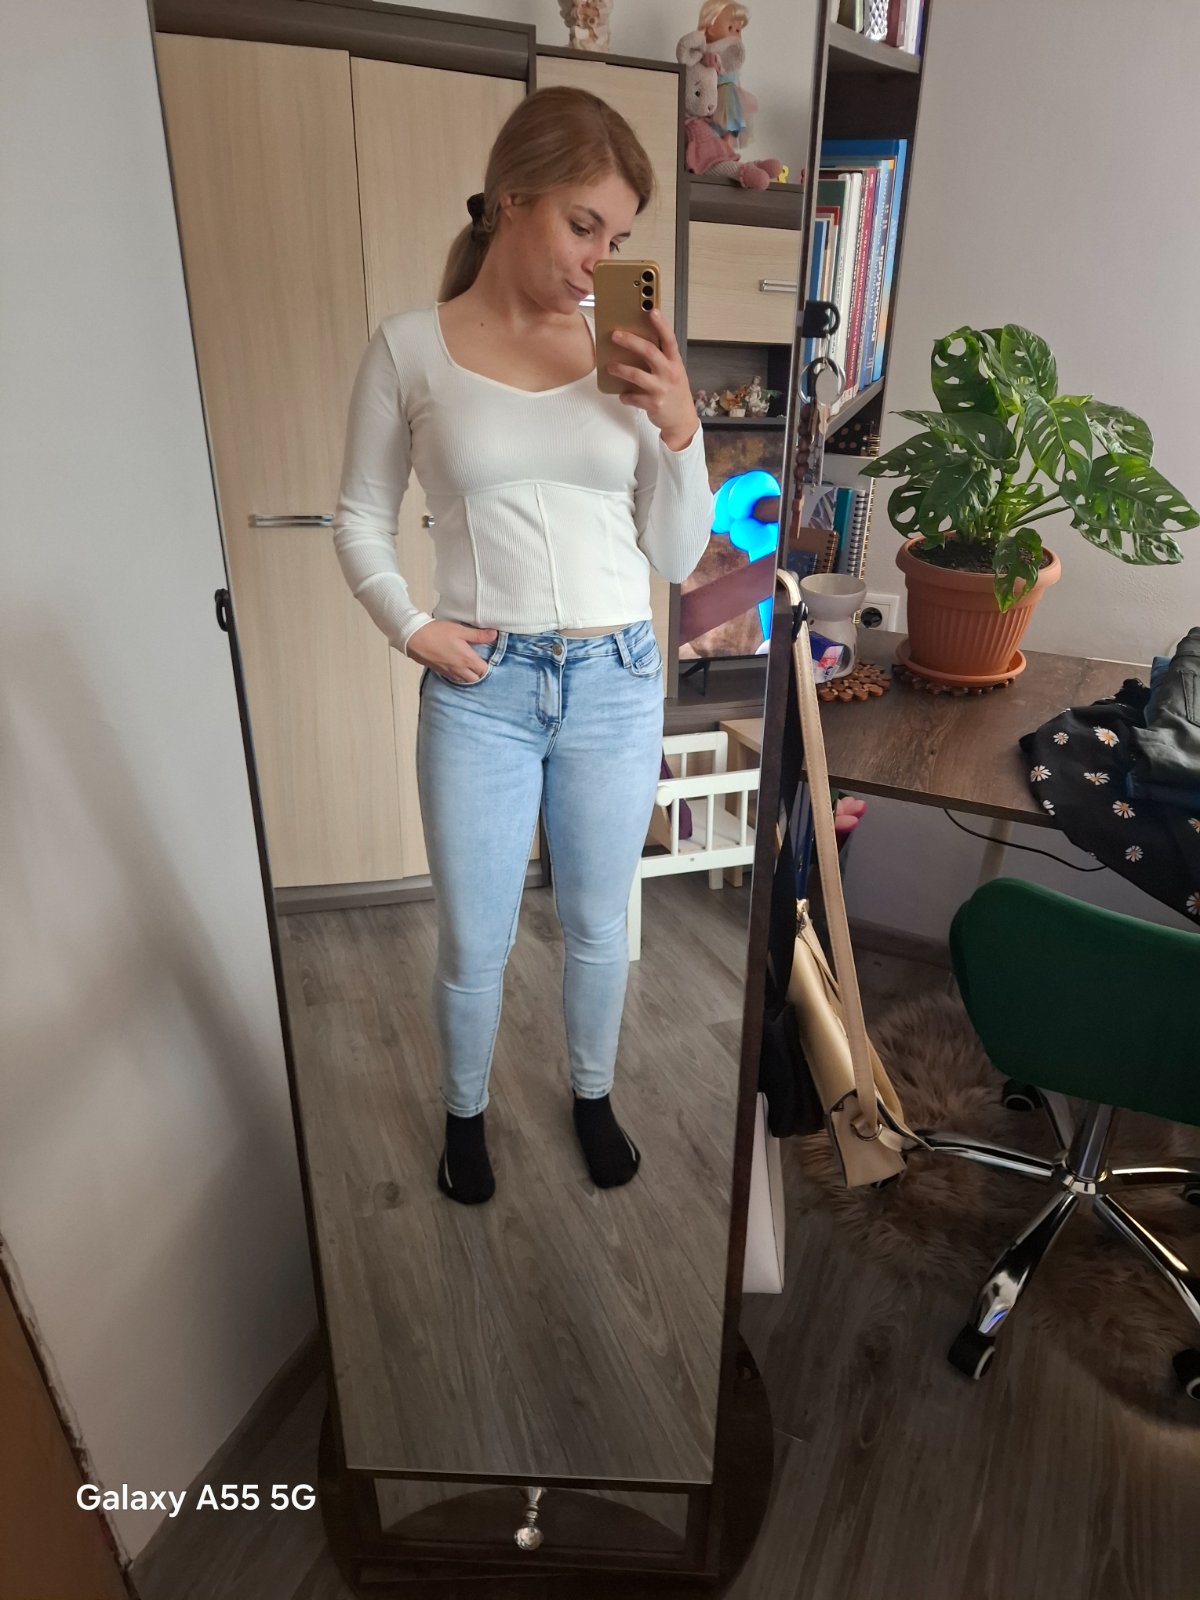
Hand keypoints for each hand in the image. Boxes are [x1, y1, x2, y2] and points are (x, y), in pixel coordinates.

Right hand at [406, 620, 497, 682]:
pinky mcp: (440, 672)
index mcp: (467, 659)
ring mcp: (449, 672)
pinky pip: (454, 678)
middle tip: (478, 661)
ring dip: (469, 675)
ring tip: (468, 664)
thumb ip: (478, 635)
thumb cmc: (437, 633)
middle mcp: (459, 669)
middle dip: (479, 672)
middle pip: (475, 678)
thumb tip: (494, 635)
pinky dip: (459, 675)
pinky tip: (457, 665)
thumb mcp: (460, 630)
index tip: (486, 657)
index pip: (484, 670)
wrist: (415, 638)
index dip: (487, 664)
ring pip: (464, 680)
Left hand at [607, 307, 699, 451]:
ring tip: (610, 366)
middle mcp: (669, 373)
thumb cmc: (674, 391)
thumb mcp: (673, 372)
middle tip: (615, 335)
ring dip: (620, 369)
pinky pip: (633, 397)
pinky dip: (625, 396)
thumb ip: (660, 359)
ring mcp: (661, 389)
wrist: (682, 420)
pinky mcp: (653, 404)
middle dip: (630, 342)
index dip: (661, 325)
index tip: (652, 311)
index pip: (669, 339)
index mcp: (675, 362)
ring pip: (637, 375)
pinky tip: (622, 395)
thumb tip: (637, 342)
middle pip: (649, 352)